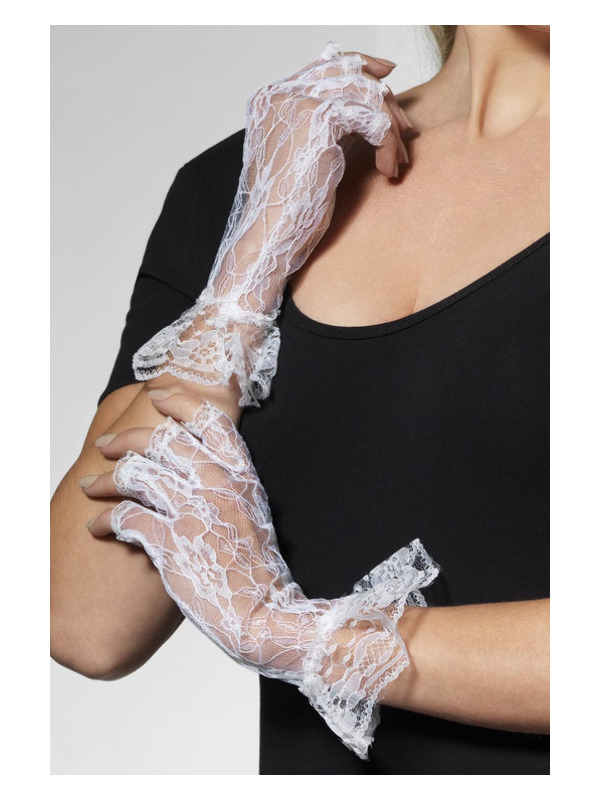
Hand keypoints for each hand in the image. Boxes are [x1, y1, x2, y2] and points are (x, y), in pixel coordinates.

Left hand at [80, 390, 437, 757]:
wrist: (264, 613)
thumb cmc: (255, 568)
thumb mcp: (251, 512)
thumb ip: (226, 486)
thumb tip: (193, 470)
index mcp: (241, 474)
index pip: (210, 420)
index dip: (180, 402)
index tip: (156, 395)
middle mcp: (219, 484)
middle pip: (164, 441)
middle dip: (127, 438)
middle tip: (106, 445)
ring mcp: (196, 511)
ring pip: (140, 475)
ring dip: (106, 479)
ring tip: (89, 486)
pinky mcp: (174, 543)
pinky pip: (128, 519)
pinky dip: (105, 521)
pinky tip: (96, 526)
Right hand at [132, 42, 412, 406]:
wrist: (269, 240)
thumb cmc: (286, 216)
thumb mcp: (306, 164)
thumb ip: (323, 133)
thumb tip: (360, 115)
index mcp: (271, 102)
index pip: (324, 65)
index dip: (361, 67)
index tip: (388, 79)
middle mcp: (279, 94)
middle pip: (347, 70)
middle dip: (384, 100)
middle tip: (406, 132)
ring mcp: (296, 102)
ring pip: (364, 92)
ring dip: (390, 126)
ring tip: (398, 160)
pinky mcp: (317, 119)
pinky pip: (370, 115)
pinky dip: (388, 142)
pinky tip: (389, 170)